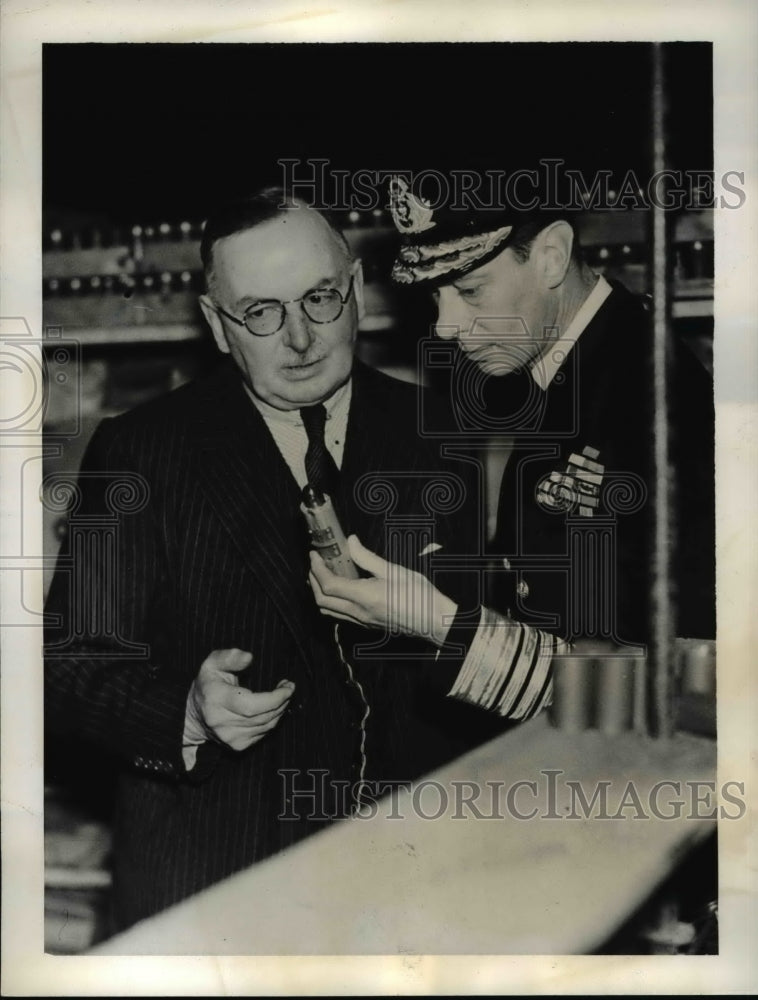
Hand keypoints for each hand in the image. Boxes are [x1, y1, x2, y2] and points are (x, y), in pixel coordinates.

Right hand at [187, 648, 294, 751]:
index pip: (251, 705)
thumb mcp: (212, 664)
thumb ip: (230, 657)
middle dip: (282, 702)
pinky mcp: (237, 746)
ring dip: (280, 710)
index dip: (274, 698)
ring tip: (283, 695)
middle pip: (262, 716)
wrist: (194, 716)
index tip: (288, 687)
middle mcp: (221, 721)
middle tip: (288, 687)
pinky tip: (272, 708)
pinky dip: (272, 720)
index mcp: (215, 699)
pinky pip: (264, 733)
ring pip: (266, 726)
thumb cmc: (207, 685)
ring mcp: (229, 737)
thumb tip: (249, 657)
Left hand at [308, 535, 456, 646]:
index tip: (315, 555)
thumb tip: (351, 542)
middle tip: (316, 563)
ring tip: (325, 574)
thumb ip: (367, 557)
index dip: (317, 569)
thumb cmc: (420, 595)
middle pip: (322, 601)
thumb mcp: (394, 570)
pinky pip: (341, 615)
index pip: (328, 585)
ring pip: (329, 611)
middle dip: (313, 581)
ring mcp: (362, 621)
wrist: (435, 621)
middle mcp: (359, 613)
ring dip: (320, 593)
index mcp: (365, 597)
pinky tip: (341, 587)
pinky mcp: (367, 624)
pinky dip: (333, 601)